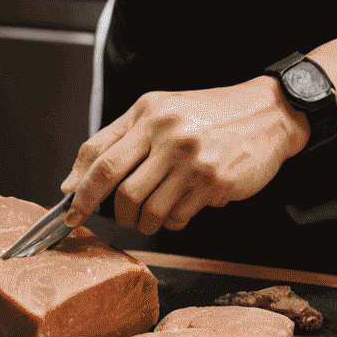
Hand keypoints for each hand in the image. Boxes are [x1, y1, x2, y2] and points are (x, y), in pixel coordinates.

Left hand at [61, 78, 308, 237]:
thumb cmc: (209, 115)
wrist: (267, 114)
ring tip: (151, 216)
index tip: (69, 212)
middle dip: (108, 212)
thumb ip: (118, 142)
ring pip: (145, 209)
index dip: (79, 190)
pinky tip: (181, 209)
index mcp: (147, 112)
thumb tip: (75, 181)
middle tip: (118, 218)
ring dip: (142, 223)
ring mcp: (189, 158)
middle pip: (116, 187)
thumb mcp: (160, 113)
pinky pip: (177, 218)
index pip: (98, 155)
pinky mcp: (212, 181)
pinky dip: (172, 223)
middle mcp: (165, 132)